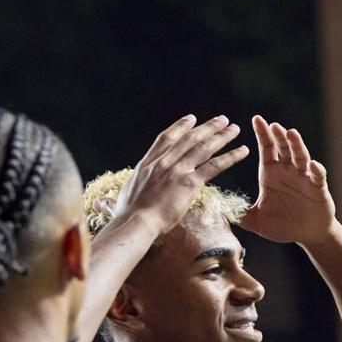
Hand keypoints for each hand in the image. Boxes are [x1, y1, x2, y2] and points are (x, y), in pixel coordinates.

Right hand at [104, 114, 249, 236]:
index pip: (166, 139)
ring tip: (234, 129)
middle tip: (220, 119)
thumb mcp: (117, 203)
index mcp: (147, 164)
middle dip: (206, 127)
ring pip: (204, 147)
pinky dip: (230, 157)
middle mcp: (163, 162)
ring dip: (221, 136)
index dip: (180, 128)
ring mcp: (177, 170)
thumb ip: (111, 200)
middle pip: (189, 138)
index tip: (191, 119)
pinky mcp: (189, 182)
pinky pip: (214, 166)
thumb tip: (99, 203)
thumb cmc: (126, 218)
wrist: (136, 222)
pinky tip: (242, 150)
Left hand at [240, 115, 335, 246]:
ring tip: (291, 134)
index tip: (256, 119)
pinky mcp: (318, 188)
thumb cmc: (281, 225)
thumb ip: (239, 215)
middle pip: (283, 148)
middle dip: (278, 136)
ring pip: (301, 156)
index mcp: (271, 173)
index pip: (266, 149)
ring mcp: (304, 177)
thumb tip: (218, 212)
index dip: (262, 134)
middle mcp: (288, 170)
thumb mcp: (256, 221)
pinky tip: (312, 165)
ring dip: (296, 145)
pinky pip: (317, 176)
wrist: (306, 234)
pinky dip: (316, 170)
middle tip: (272, 125)